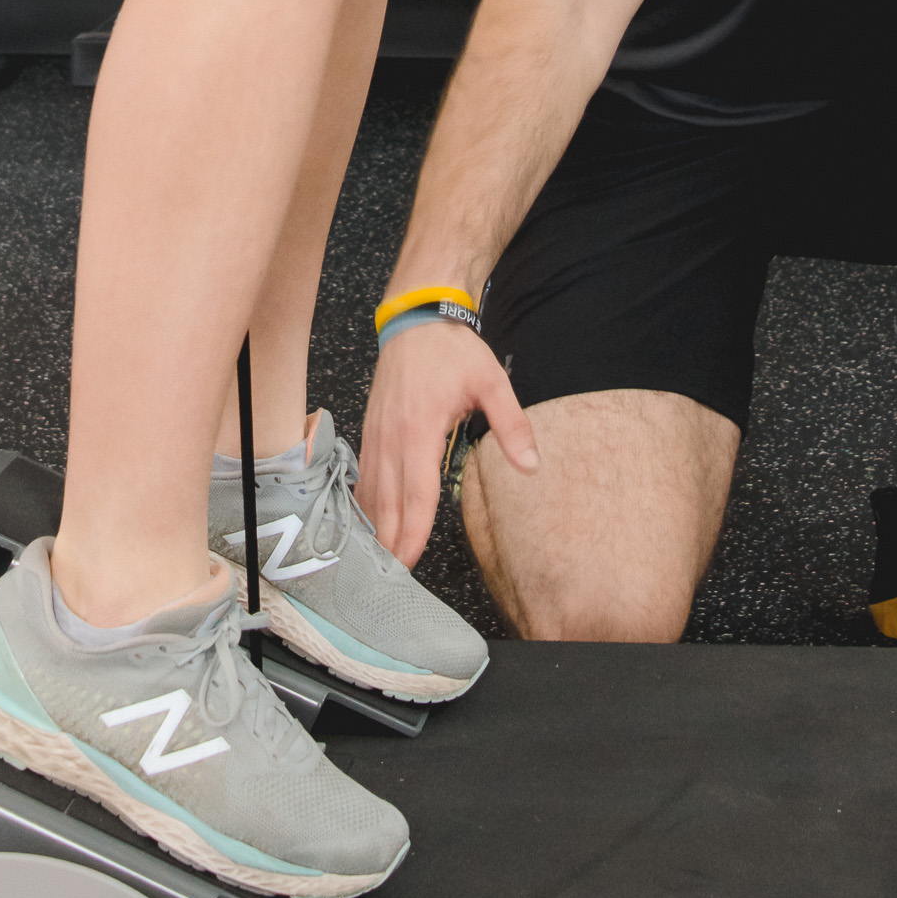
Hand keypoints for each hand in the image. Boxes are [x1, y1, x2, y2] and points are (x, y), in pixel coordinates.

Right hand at [359, 312, 538, 569]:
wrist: (414, 318)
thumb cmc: (452, 351)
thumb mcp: (491, 381)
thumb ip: (512, 425)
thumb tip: (532, 466)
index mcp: (420, 427)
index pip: (416, 491)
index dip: (411, 530)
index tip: (407, 562)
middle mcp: (391, 436)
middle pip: (388, 500)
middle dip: (388, 541)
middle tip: (390, 579)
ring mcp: (376, 433)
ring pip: (371, 491)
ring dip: (374, 527)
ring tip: (378, 562)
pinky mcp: (370, 429)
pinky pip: (364, 475)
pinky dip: (365, 503)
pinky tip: (368, 523)